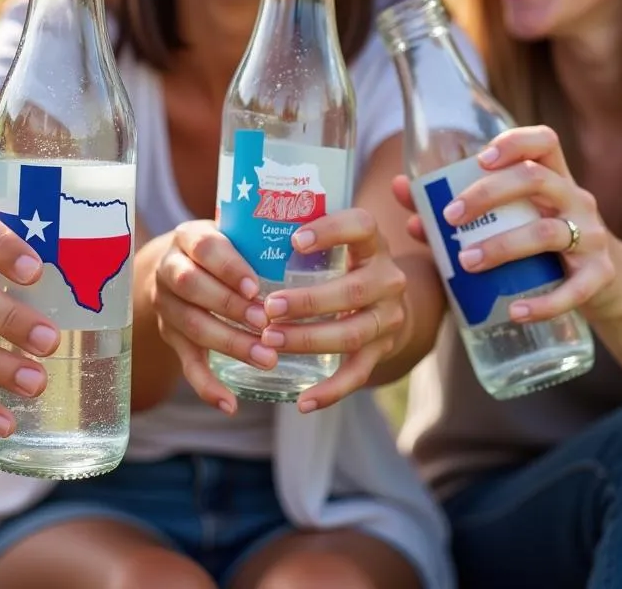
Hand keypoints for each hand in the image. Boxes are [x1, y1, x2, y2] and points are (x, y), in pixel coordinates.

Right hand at [151, 219, 270, 413]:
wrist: (181, 264)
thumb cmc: (226, 248)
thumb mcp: (234, 233)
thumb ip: (262, 239)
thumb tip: (320, 244)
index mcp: (188, 237)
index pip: (204, 247)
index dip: (229, 268)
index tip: (256, 287)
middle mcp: (170, 269)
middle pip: (192, 287)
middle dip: (231, 307)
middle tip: (267, 325)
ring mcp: (167, 304)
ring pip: (191, 325)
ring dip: (229, 344)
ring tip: (266, 359)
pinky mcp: (171, 335)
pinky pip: (185, 363)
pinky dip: (206, 386)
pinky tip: (230, 404)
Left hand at [260, 207, 406, 411]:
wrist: (386, 299)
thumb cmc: (340, 262)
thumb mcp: (333, 240)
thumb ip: (300, 233)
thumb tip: (234, 220)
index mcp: (372, 243)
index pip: (361, 226)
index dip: (331, 231)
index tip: (294, 241)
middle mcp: (387, 278)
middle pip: (353, 291)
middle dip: (308, 301)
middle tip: (268, 306)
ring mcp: (387, 317)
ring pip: (352, 334)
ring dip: (309, 340)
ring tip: (271, 341)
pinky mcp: (382, 351)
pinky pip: (357, 374)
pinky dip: (330, 391)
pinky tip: (302, 401)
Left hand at [423, 125, 620, 322]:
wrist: (599, 285)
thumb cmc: (536, 243)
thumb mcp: (506, 219)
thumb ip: (451, 205)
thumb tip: (400, 188)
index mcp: (552, 178)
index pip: (544, 142)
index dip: (515, 143)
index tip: (480, 158)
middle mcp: (576, 199)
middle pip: (537, 180)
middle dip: (488, 194)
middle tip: (450, 217)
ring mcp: (592, 237)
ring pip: (549, 233)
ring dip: (502, 246)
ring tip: (466, 262)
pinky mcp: (600, 277)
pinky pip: (574, 290)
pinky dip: (543, 303)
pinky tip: (514, 311)